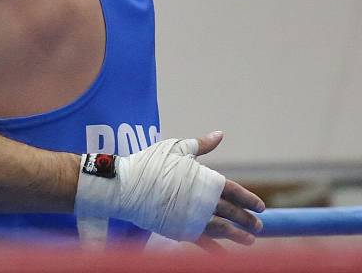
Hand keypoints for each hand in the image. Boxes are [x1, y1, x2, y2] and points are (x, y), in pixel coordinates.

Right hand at [75, 131, 264, 245]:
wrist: (127, 186)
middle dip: (247, 219)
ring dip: (238, 235)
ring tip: (250, 240)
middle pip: (232, 212)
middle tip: (259, 226)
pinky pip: (204, 242)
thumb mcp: (176, 148)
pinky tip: (224, 253)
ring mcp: (194, 218)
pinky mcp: (182, 230)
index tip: (261, 206)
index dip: (249, 199)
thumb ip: (200, 145)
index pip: (235, 191)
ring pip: (223, 229)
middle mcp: (204, 201)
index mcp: (206, 179)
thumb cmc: (150, 163)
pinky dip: (216, 248)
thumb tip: (219, 135)